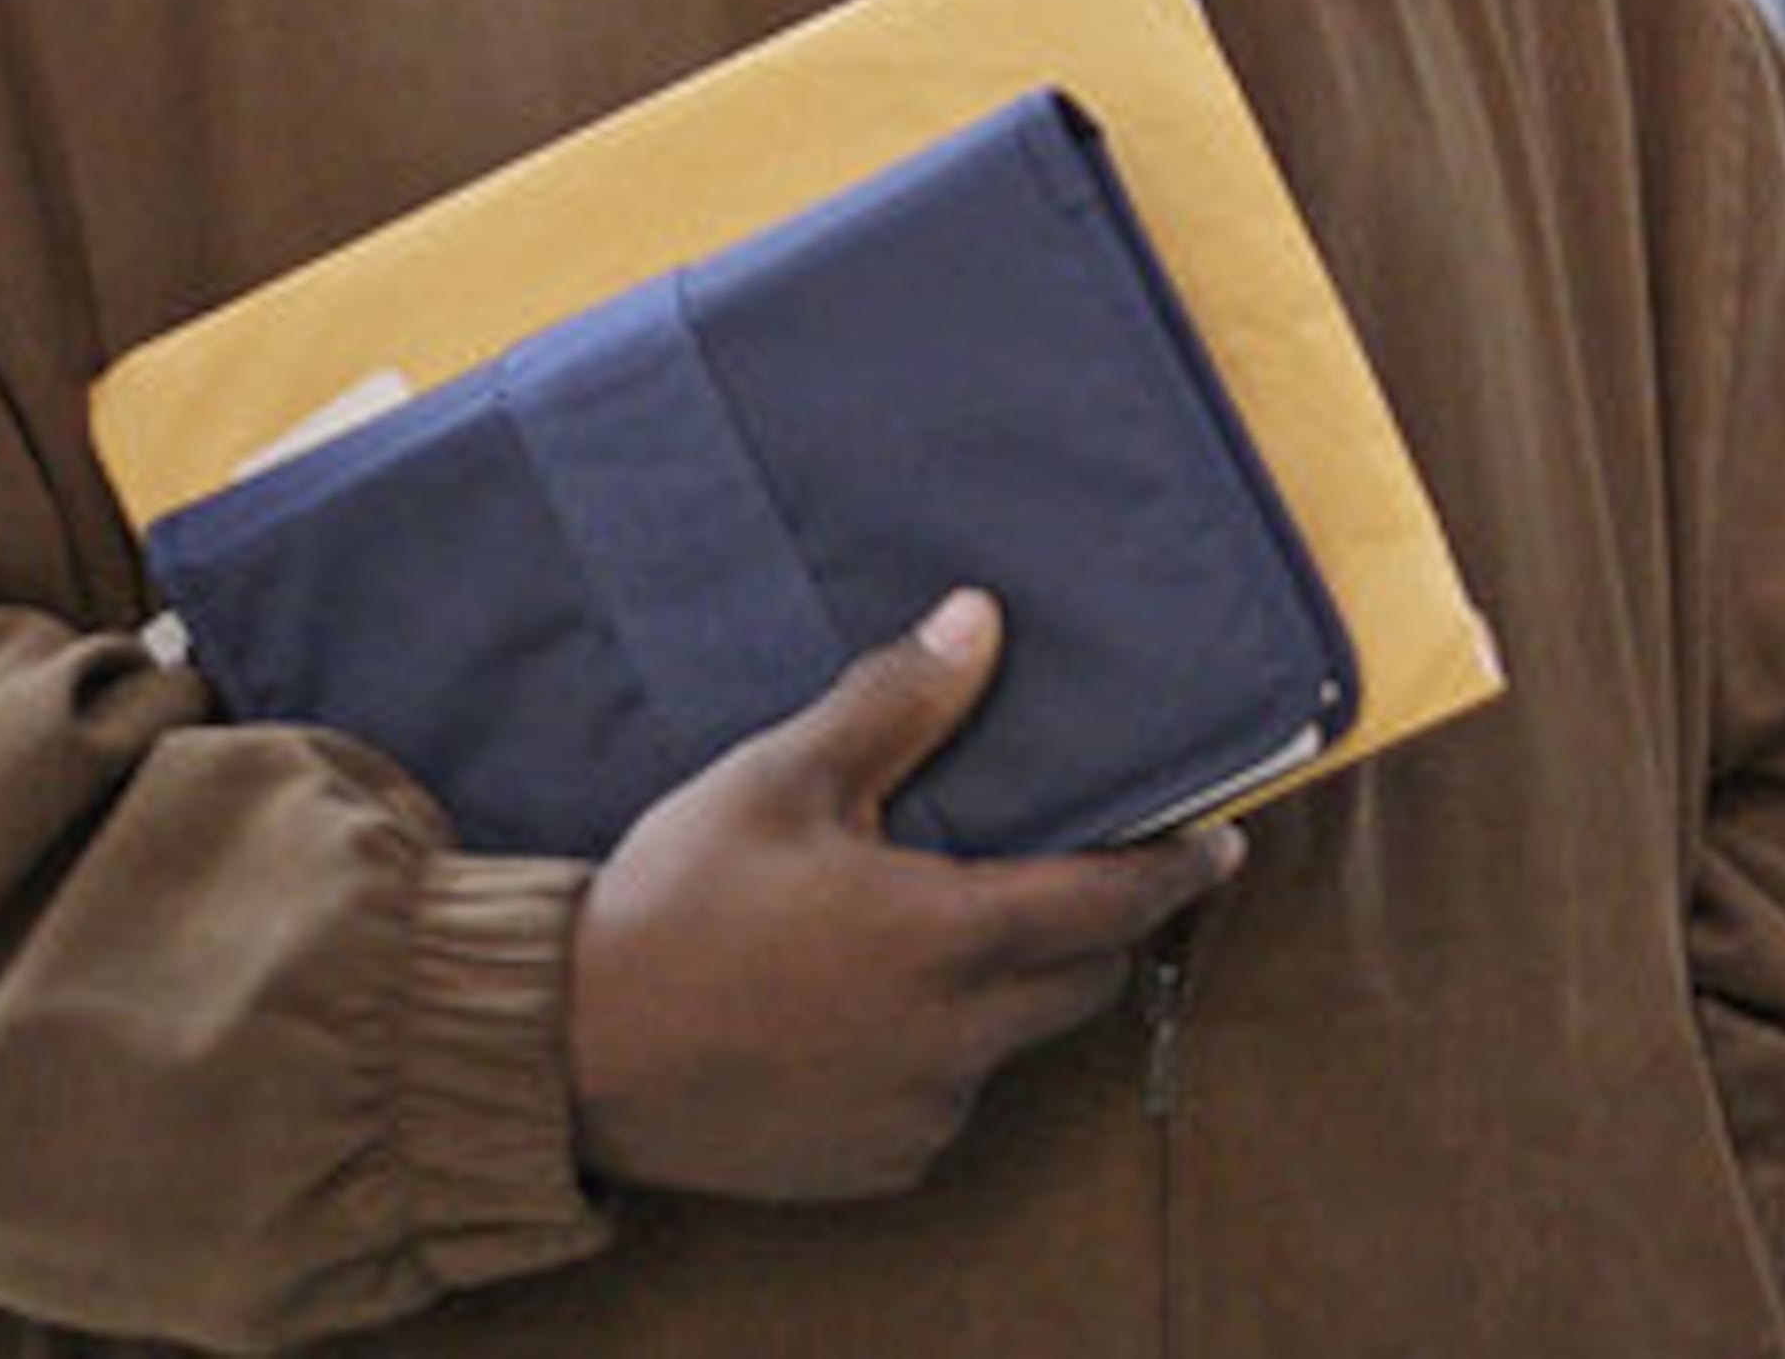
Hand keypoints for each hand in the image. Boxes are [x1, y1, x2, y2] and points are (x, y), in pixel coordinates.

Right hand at [566, 590, 1245, 1201]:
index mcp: (949, 938)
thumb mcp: (782, 778)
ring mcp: (914, 1114)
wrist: (560, 1054)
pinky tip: (877, 1008)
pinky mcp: (868, 1164)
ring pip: (1012, 1045)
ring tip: (955, 932)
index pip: (1111, 904)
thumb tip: (981, 620)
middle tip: (1091, 872)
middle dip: (1102, 926)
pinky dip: (940, 1055)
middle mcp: (954, 1041)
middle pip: (1082, 980)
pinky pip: (944, 1102)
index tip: (1224, 843)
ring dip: (1010, 993)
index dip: (1176, 870)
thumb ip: (895, 703)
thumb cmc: (675, 904)